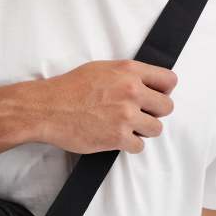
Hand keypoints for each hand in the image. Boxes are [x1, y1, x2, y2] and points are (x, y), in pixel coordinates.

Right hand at [36, 58, 177, 153]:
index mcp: (129, 71)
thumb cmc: (68, 89)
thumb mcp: (100, 69)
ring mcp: (126, 116)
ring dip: (143, 131)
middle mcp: (131, 91)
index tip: (155, 98)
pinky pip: (139, 146)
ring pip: (156, 129)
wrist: (46, 109)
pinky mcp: (118, 137)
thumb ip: (126, 75)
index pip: (169, 80)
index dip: (164, 91)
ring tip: (125, 128)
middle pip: (166, 107)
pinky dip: (129, 145)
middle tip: (139, 116)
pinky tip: (115, 138)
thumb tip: (143, 84)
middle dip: (154, 113)